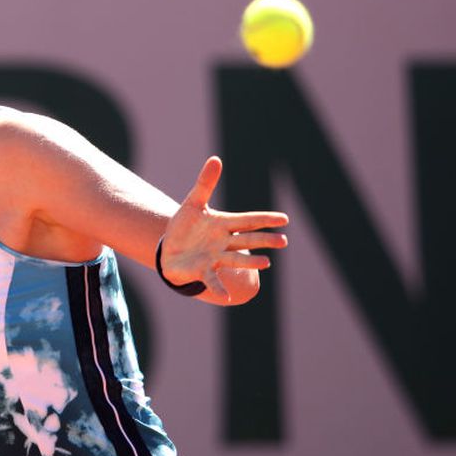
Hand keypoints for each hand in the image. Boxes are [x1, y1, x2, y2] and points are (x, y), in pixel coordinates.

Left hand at [161, 156, 288, 301]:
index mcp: (224, 224)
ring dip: (249, 261)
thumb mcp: (193, 203)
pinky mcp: (202, 270)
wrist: (171, 249)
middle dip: (264, 240)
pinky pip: (212, 280)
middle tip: (283, 241)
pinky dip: (218, 287)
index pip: (248, 220)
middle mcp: (224, 242)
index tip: (284, 219)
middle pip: (247, 239)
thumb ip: (205, 183)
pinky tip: (225, 297)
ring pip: (235, 258)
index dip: (265, 219)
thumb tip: (216, 158)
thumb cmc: (186, 226)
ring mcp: (215, 257)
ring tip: (266, 263)